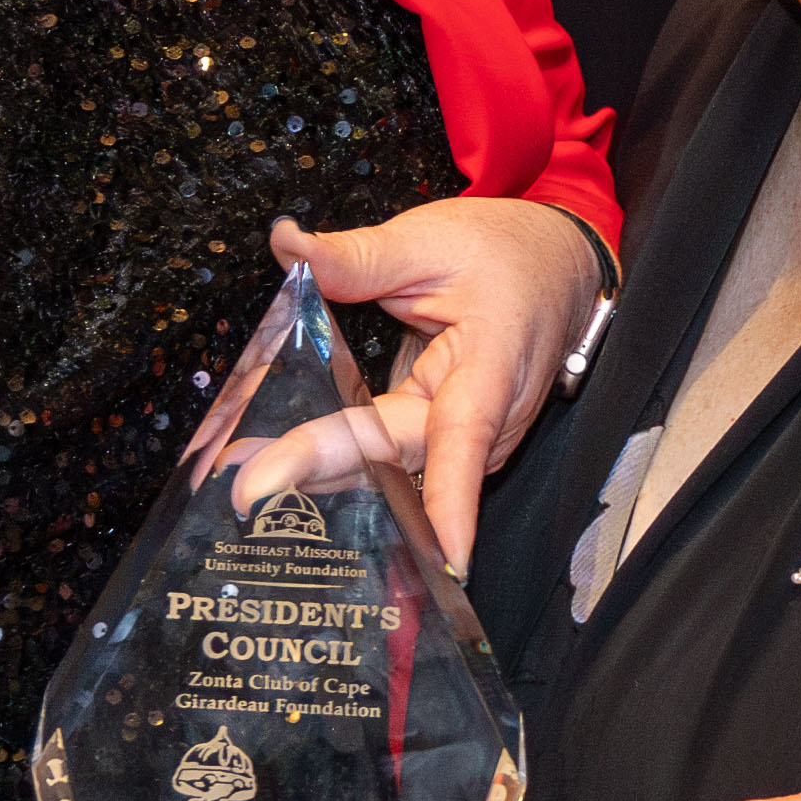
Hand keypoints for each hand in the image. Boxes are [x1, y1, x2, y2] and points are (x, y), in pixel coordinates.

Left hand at [232, 200, 604, 565]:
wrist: (555, 270)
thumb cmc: (508, 256)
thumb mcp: (432, 240)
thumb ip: (357, 254)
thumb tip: (287, 243)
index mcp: (493, 368)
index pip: (465, 441)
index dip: (449, 501)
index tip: (440, 559)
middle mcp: (485, 422)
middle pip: (400, 459)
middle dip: (324, 473)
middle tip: (248, 488)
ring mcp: (463, 443)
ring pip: (386, 470)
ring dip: (316, 477)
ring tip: (245, 480)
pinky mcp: (438, 444)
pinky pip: (382, 461)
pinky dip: (329, 463)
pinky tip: (272, 468)